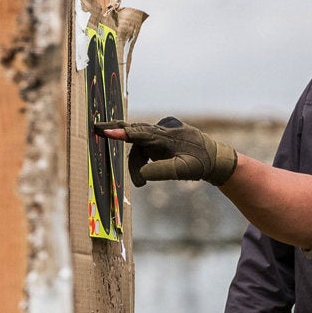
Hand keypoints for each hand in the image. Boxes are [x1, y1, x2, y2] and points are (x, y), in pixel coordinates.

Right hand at [100, 116, 236, 184]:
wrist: (214, 157)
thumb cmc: (200, 164)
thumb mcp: (183, 171)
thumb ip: (162, 171)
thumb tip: (142, 172)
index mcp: (167, 136)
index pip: (139, 134)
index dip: (120, 133)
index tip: (104, 130)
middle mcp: (163, 129)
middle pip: (135, 134)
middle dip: (119, 137)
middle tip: (97, 129)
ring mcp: (163, 130)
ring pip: (140, 145)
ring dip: (137, 163)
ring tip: (140, 183)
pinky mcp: (163, 135)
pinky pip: (146, 145)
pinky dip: (143, 158)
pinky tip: (146, 172)